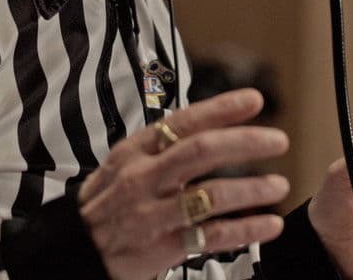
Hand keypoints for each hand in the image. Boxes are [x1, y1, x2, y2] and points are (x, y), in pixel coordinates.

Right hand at [78, 88, 290, 279]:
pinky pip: (212, 237)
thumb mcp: (121, 165)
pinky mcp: (161, 247)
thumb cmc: (105, 205)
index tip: (254, 100)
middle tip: (277, 140)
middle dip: (245, 142)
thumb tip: (203, 124)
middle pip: (202, 151)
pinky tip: (268, 224)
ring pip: (212, 195)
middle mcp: (144, 178)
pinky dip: (246, 230)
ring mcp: (152, 213)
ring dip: (252, 189)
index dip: (221, 109)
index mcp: (135, 151)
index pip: (183, 122)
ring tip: (278, 185)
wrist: (73, 252)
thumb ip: (159, 147)